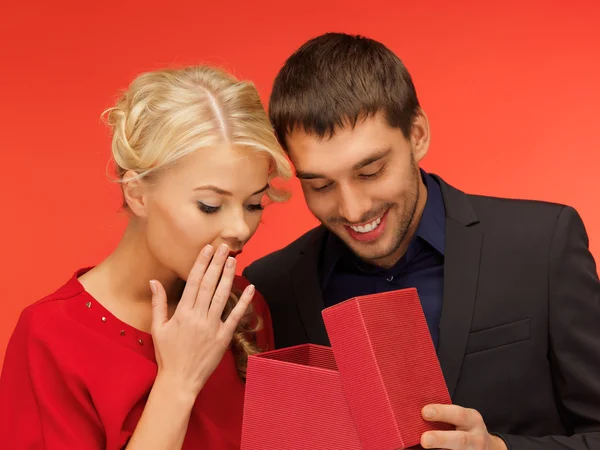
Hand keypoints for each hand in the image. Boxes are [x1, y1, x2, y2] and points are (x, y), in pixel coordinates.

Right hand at [149, 243, 254, 397]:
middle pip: (209, 284)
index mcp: (182, 313)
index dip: (201, 263)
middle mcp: (198, 317)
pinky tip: (250, 287)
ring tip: (233, 260)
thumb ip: (158, 303)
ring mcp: (212, 327)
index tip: (207, 248)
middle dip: (217, 263)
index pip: (193, 281)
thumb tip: (154, 281)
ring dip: (229, 276)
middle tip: (224, 247)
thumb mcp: (158, 328)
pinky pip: (235, 316)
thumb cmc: (167, 354)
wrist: (179, 381)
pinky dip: (244, 302)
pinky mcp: (223, 338)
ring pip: (222, 296)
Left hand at [420, 404, 506, 449]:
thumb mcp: (461, 418)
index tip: (424, 412)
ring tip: (423, 447)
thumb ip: (443, 416)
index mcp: (472, 420)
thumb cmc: (463, 427)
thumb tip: (414, 414)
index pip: (458, 415)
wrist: (484, 446)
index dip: (441, 412)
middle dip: (441, 439)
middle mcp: (476, 438)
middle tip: (424, 439)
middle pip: (460, 440)